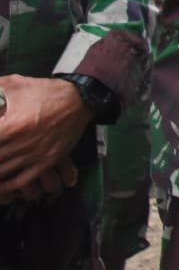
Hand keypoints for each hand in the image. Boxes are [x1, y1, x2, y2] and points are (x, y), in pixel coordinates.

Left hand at [0, 76, 92, 198]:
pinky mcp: (46, 162)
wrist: (79, 100)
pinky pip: (20, 182)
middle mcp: (22, 144)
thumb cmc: (46, 91)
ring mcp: (35, 155)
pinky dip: (6, 187)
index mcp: (12, 125)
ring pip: (2, 173)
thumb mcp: (15, 83)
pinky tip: (0, 183)